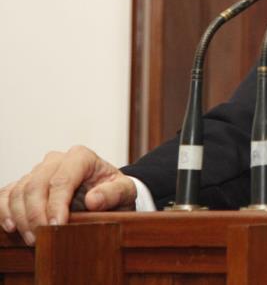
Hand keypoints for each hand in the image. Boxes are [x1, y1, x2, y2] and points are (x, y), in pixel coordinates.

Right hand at [0, 146, 136, 245]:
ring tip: (32, 238)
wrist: (106, 192)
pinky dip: (5, 211)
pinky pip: (7, 194)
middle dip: (35, 214)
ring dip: (21, 217)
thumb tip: (93, 200)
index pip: (61, 180)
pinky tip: (11, 227)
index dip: (55, 205)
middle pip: (36, 185)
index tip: (56, 226)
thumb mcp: (125, 191)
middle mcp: (56, 159)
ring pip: (19, 190)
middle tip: (41, 237)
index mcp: (81, 157)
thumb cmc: (115, 191)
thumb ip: (113, 193)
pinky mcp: (26, 183)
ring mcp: (39, 170)